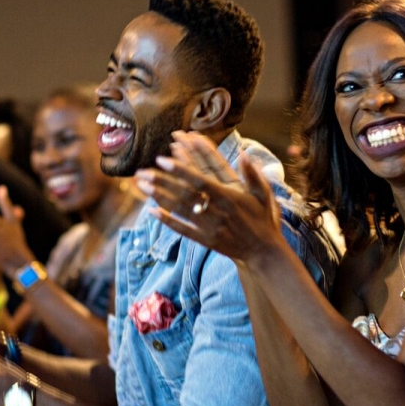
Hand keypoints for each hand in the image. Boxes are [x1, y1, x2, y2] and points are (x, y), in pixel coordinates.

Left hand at [136, 131, 284, 262]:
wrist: (262, 252)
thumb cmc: (262, 219)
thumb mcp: (263, 194)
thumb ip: (252, 174)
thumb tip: (244, 153)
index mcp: (229, 197)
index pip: (200, 180)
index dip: (181, 169)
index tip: (162, 159)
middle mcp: (216, 211)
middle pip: (184, 194)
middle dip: (161, 182)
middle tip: (142, 171)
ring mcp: (209, 227)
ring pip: (180, 209)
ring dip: (159, 196)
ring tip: (141, 184)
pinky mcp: (205, 240)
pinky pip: (182, 229)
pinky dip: (167, 220)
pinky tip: (152, 211)